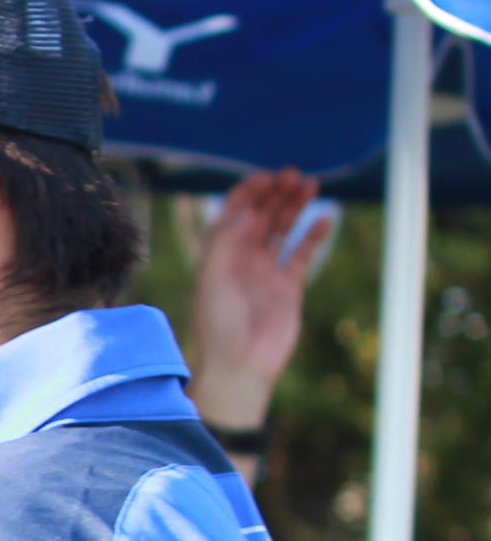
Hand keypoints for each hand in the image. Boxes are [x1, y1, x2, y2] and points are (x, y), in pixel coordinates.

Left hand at [186, 166, 329, 432]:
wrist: (240, 365)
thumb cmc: (219, 326)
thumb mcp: (213, 280)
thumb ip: (226, 243)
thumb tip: (244, 211)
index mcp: (218, 256)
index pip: (233, 214)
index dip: (248, 193)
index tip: (266, 177)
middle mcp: (240, 260)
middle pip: (260, 216)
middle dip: (275, 194)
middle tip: (294, 175)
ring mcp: (265, 272)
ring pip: (282, 230)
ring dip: (294, 207)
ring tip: (310, 184)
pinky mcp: (287, 287)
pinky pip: (302, 254)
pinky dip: (314, 235)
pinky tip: (326, 216)